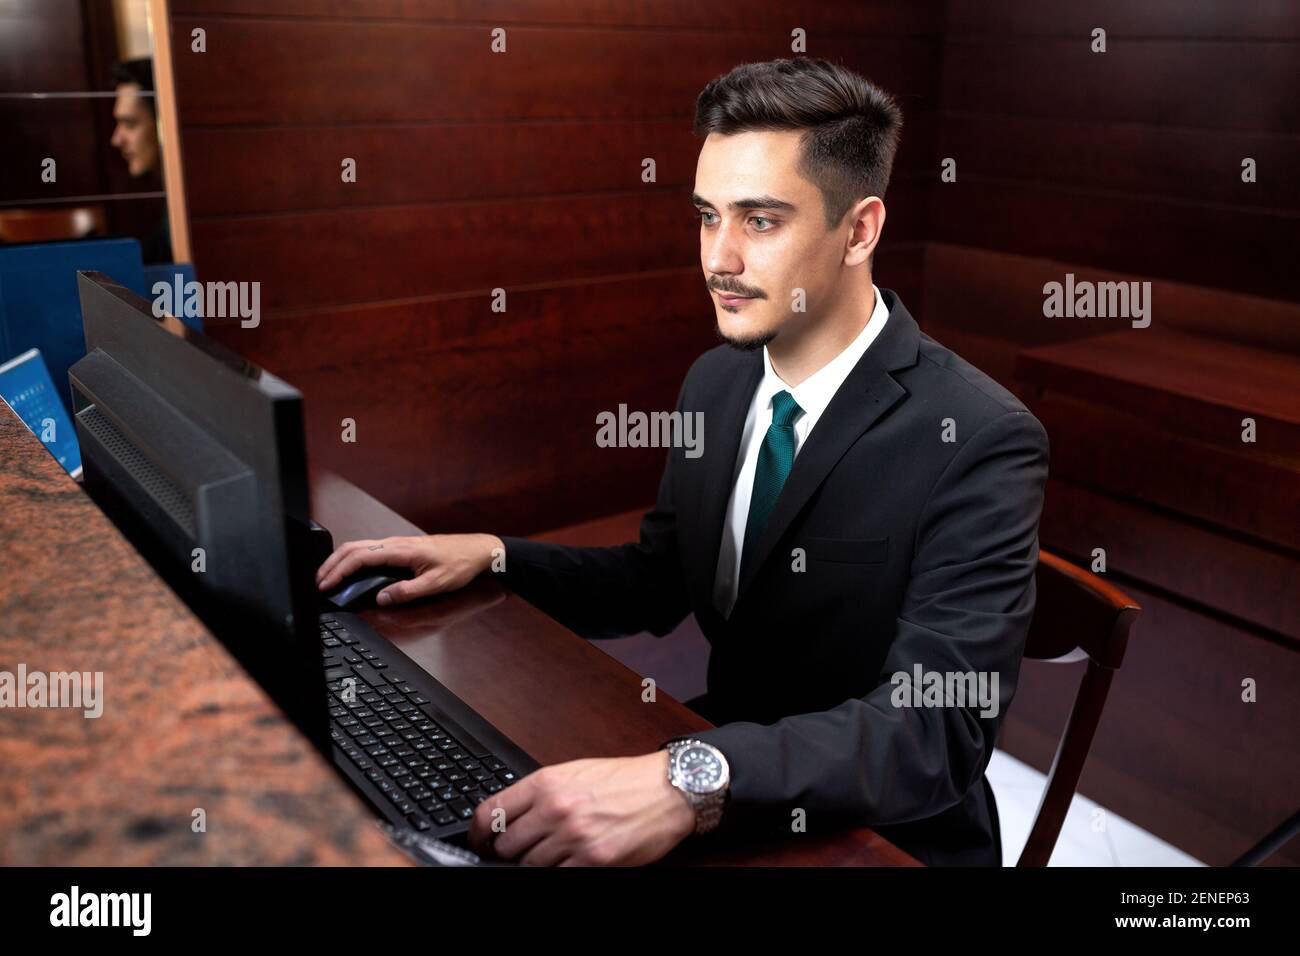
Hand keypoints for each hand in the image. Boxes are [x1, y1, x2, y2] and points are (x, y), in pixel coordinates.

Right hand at [315, 533, 503, 604]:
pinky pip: (371, 550)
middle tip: (318, 582)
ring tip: (328, 577)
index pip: (360, 557)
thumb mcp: (436, 584)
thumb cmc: (460, 564)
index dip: (339, 571)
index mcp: (401, 550)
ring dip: (340, 560)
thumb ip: (407, 592)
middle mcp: (395, 543)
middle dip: (331, 564)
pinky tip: (350, 570)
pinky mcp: (401, 548)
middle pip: (354, 548)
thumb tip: (381, 598)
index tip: (326, 585)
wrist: (477, 550)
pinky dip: (353, 559)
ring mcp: (397, 544)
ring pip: (360, 547)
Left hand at [467, 752, 695, 865]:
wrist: (667, 789)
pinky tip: (567, 863)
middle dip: (509, 852)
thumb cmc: (624, 780)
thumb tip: (508, 815)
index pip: (490, 812)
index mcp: (546, 783)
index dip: (477, 833)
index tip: (478, 842)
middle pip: (506, 845)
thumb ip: (540, 792)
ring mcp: (574, 837)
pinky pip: (558, 877)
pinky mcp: (594, 860)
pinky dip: (558, 872)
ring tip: (552, 855)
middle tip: (518, 852)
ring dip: (535, 865)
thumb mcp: (575, 773)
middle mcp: (556, 809)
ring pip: (529, 866)